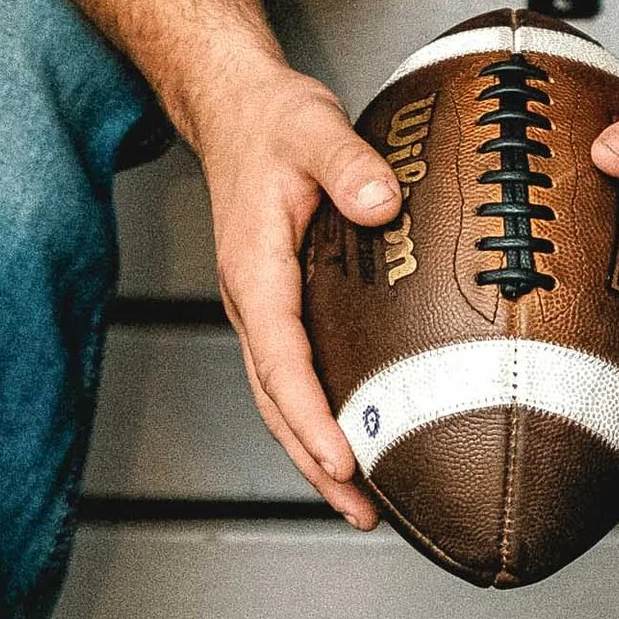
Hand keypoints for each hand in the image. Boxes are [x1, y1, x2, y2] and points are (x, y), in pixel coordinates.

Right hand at [188, 67, 400, 529]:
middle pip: (275, 400)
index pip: (280, 358)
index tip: (343, 457)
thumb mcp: (314, 128)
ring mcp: (261, 306)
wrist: (235, 107)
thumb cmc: (273, 121)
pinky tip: (354, 436)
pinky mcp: (277, 303)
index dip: (309, 414)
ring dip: (314, 451)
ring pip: (279, 397)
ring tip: (362, 502)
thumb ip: (349, 164)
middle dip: (314, 461)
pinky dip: (315, 417)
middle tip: (363, 510)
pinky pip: (291, 375)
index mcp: (254, 268)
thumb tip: (383, 203)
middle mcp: (250, 298)